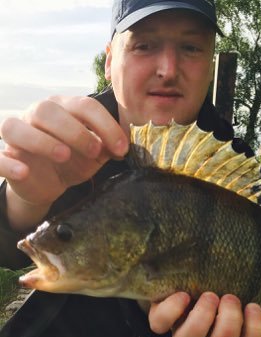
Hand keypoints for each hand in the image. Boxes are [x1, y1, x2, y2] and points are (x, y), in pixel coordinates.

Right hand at [0, 96, 128, 229]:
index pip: (85, 106)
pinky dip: (7, 163)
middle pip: (49, 110)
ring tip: (64, 156)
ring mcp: (18, 134)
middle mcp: (38, 115)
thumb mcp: (95, 155)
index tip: (122, 148)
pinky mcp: (5, 156)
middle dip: (76, 130)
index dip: (106, 125)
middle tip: (95, 150)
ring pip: (16, 126)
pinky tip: (24, 172)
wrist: (48, 182)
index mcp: (65, 110)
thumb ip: (108, 146)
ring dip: (42, 141)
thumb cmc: (73, 161)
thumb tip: (125, 143)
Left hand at [139, 292, 260, 336]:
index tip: (254, 306)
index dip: (255, 334)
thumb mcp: (240, 301)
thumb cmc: (218, 301)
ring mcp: (181, 333)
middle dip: (230, 323)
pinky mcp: (160, 319)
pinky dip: (172, 309)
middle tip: (230, 298)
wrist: (183, 301)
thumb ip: (256, 308)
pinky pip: (159, 323)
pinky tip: (184, 295)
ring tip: (210, 296)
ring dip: (203, 318)